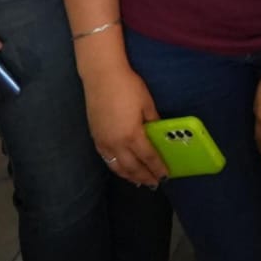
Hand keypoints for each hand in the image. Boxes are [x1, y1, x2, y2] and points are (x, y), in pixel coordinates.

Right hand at [81, 64, 168, 186]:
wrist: (101, 76)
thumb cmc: (128, 87)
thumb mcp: (147, 104)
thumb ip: (153, 122)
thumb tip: (158, 134)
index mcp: (132, 135)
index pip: (148, 157)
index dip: (157, 168)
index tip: (165, 176)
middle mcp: (116, 144)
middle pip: (132, 167)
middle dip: (144, 177)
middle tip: (154, 184)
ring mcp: (103, 142)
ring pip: (117, 167)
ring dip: (129, 176)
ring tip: (139, 182)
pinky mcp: (95, 138)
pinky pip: (107, 160)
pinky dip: (116, 168)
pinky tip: (122, 169)